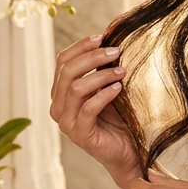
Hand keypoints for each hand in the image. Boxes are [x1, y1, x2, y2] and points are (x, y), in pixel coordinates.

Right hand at [50, 34, 139, 188]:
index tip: (102, 36)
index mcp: (60, 94)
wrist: (129, 152)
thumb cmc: (119, 119)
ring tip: (122, 70)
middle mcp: (58, 108)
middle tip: (116, 51)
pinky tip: (119, 88)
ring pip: (76, 88)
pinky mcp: (80, 136)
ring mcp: (66, 123)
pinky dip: (104, 94)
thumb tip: (108, 38)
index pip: (62, 61)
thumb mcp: (107, 88)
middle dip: (92, 57)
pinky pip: (88, 109)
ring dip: (101, 75)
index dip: (80, 46)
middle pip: (67, 72)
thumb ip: (101, 69)